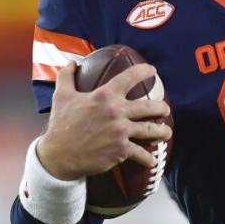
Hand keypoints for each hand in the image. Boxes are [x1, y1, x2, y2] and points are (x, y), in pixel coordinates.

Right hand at [36, 62, 171, 179]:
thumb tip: (71, 62)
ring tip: (166, 132)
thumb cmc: (60, 125)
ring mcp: (120, 132)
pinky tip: (152, 161)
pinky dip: (148, 158)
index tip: (153, 71)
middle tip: (165, 109)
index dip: (144, 71)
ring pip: (150, 130)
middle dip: (162, 108)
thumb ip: (66, 77)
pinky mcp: (121, 150)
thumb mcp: (62, 97)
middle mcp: (116, 112)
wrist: (58, 155)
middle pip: (149, 107)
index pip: (130, 78)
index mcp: (104, 96)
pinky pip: (141, 154)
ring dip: (162, 131)